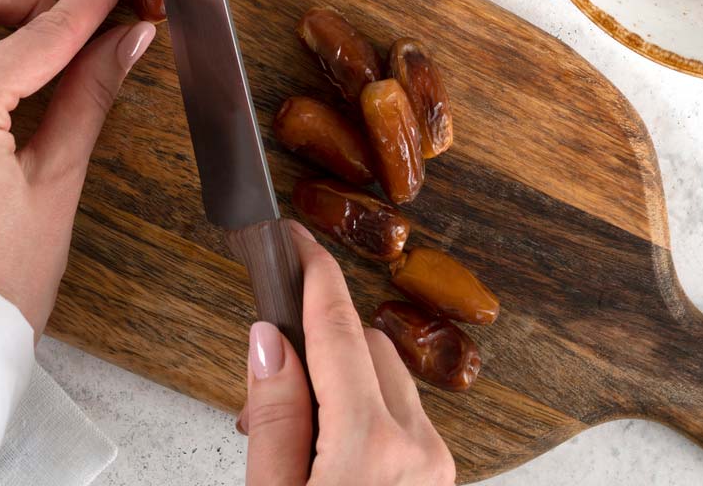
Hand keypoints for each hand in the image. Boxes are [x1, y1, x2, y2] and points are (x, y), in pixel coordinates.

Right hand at [238, 222, 454, 485]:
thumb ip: (274, 416)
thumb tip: (270, 340)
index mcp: (370, 446)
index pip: (337, 331)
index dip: (313, 274)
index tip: (295, 239)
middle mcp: (416, 446)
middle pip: (365, 345)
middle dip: (316, 345)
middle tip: (265, 383)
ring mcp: (434, 462)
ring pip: (387, 375)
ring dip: (342, 380)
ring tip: (293, 432)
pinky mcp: (438, 475)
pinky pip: (402, 413)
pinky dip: (363, 412)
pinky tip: (327, 450)